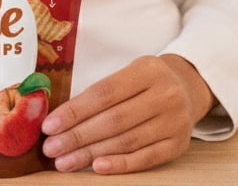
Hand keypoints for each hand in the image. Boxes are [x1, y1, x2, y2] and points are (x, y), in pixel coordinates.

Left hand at [41, 54, 215, 174]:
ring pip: (126, 141)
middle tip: (51, 148)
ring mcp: (174, 122)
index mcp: (147, 70)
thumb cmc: (146, 81)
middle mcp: (164, 95)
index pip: (104, 93)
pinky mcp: (178, 145)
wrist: (187, 87)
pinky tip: (97, 167)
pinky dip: (120, 164)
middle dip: (77, 136)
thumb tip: (61, 117)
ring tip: (65, 161)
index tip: (50, 125)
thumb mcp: (129, 72)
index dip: (75, 110)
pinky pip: (145, 158)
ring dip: (90, 154)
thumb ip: (102, 91)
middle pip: (113, 120)